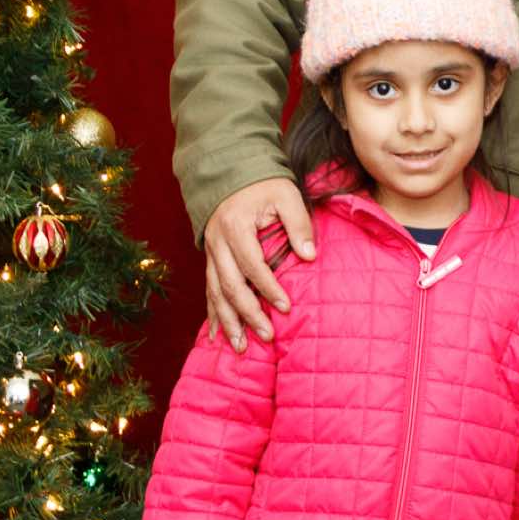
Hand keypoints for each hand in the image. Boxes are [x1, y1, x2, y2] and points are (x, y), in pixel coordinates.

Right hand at [203, 177, 313, 353]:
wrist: (231, 172)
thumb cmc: (264, 184)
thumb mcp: (287, 195)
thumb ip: (298, 224)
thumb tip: (309, 256)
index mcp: (235, 227)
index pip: (252, 265)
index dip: (268, 288)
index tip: (286, 307)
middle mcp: (217, 243)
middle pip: (229, 285)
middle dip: (247, 314)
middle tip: (267, 336)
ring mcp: (210, 252)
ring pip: (215, 293)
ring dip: (227, 321)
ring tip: (239, 347)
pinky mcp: (210, 258)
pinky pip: (209, 290)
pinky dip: (213, 313)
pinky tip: (217, 335)